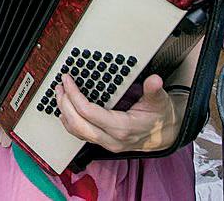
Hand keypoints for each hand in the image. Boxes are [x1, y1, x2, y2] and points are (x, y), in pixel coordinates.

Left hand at [56, 73, 180, 153]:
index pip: (89, 113)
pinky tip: (66, 109)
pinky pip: (81, 135)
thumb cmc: (160, 117)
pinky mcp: (104, 143)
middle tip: (60, 86)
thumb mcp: (159, 101)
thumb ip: (154, 90)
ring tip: (59, 94)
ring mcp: (107, 143)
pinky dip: (70, 122)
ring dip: (64, 112)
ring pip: (77, 131)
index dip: (74, 95)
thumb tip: (155, 80)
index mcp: (123, 128)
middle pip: (78, 124)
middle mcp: (112, 139)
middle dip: (65, 103)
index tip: (68, 80)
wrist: (165, 135)